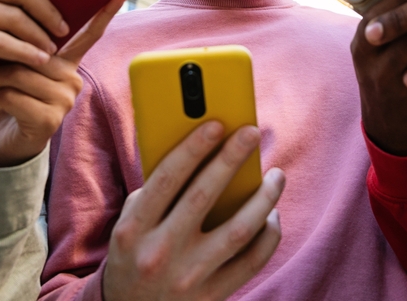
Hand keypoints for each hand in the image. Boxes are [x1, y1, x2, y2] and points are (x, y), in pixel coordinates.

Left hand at [0, 0, 127, 166]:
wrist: (0, 146)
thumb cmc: (5, 100)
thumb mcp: (12, 68)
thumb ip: (18, 46)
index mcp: (68, 62)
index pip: (90, 34)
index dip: (106, 12)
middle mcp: (73, 78)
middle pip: (34, 52)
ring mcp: (64, 100)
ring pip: (19, 74)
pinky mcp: (49, 119)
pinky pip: (11, 96)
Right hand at [103, 122, 284, 300]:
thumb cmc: (135, 254)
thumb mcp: (130, 225)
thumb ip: (156, 194)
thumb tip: (201, 151)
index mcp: (132, 230)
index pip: (166, 180)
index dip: (192, 148)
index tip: (216, 123)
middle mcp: (159, 254)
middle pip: (203, 197)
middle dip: (230, 159)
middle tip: (251, 133)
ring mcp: (188, 278)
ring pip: (238, 230)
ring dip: (264, 198)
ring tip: (276, 175)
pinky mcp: (212, 297)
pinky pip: (252, 261)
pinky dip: (268, 234)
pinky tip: (272, 215)